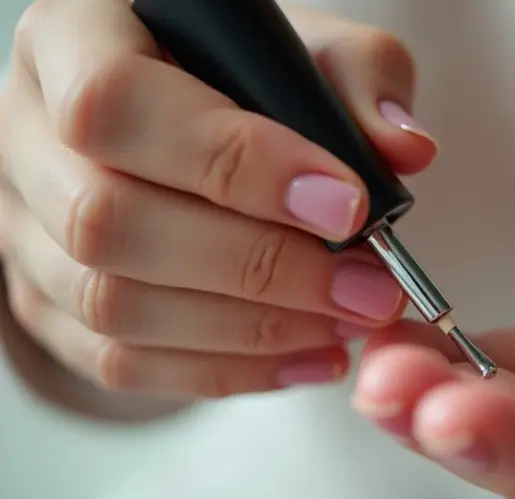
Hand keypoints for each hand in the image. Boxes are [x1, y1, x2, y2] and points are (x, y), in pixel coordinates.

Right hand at [0, 1, 432, 397]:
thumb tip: (403, 149)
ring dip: (251, 329)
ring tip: (348, 324)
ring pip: (113, 305)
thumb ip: (357, 78)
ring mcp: (26, 225)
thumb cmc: (243, 74)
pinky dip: (226, 371)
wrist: (183, 124)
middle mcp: (29, 134)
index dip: (235, 163)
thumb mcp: (307, 46)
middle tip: (369, 288)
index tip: (346, 203)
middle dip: (261, 267)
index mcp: (75, 37)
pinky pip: (120, 362)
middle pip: (110, 221)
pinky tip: (307, 358)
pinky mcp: (48, 300)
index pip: (120, 104)